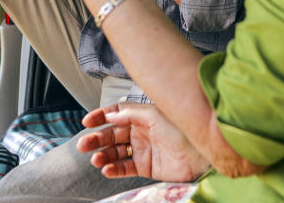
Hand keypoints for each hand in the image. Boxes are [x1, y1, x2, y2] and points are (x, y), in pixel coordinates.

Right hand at [77, 103, 210, 180]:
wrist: (200, 155)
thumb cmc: (183, 130)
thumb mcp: (154, 115)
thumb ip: (130, 114)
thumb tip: (110, 115)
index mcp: (142, 115)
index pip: (116, 113)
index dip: (101, 117)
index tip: (87, 122)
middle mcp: (141, 131)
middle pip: (112, 134)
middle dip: (97, 138)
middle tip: (84, 144)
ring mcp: (143, 149)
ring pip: (116, 152)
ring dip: (103, 155)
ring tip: (96, 159)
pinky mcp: (146, 167)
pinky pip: (124, 168)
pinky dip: (114, 169)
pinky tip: (107, 169)